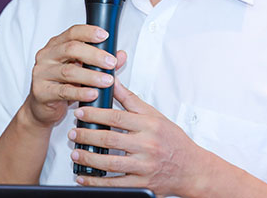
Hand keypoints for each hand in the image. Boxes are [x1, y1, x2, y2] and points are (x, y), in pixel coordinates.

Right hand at [24, 25, 126, 127]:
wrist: (42, 108)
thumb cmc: (62, 85)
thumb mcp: (82, 70)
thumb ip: (101, 62)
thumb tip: (121, 55)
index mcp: (56, 46)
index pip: (72, 32)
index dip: (89, 32)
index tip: (105, 36)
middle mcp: (46, 56)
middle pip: (71, 49)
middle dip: (94, 55)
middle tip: (111, 62)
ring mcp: (41, 74)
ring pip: (69, 72)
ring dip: (91, 76)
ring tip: (107, 81)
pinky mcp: (41, 92)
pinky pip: (63, 91)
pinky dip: (80, 92)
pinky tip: (93, 93)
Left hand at [68, 78, 206, 197]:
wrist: (192, 168)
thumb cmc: (173, 141)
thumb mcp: (155, 116)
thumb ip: (131, 100)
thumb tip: (114, 82)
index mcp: (149, 126)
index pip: (117, 117)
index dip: (96, 114)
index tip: (81, 113)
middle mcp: (147, 145)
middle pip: (110, 139)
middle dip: (87, 136)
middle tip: (74, 133)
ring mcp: (144, 166)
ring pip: (110, 163)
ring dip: (89, 158)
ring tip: (76, 153)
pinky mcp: (142, 184)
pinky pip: (115, 184)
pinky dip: (97, 182)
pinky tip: (84, 177)